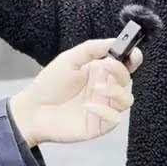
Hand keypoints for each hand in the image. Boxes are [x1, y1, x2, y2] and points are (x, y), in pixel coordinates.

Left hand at [8, 39, 142, 146]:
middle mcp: (104, 89)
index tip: (134, 54)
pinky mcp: (99, 125)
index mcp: (100, 72)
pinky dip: (105, 111)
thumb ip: (92, 48)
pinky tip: (88, 106)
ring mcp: (103, 107)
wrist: (32, 110)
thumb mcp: (69, 59)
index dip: (133, 59)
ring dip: (115, 92)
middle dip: (120, 72)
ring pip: (126, 100)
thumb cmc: (49, 85)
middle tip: (104, 67)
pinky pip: (114, 119)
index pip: (124, 65)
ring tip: (96, 88)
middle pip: (127, 81)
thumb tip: (115, 41)